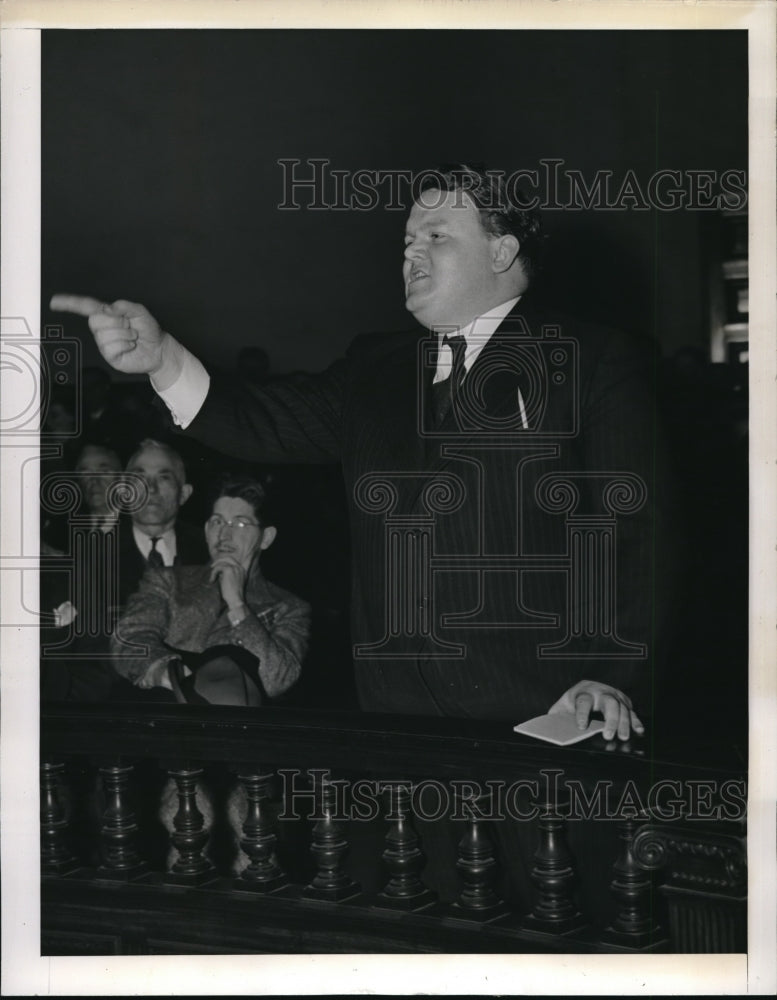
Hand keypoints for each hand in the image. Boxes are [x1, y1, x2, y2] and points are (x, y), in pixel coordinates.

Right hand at [49, 294, 182, 386]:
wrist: (158, 349)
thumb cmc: (148, 330)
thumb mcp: (140, 312)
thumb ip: (124, 306)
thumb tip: (108, 309)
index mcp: (108, 314)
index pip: (86, 306)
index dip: (70, 303)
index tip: (55, 302)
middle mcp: (103, 328)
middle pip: (94, 320)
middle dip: (116, 322)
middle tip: (129, 326)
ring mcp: (104, 342)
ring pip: (104, 334)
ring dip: (124, 334)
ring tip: (132, 337)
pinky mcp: (109, 355)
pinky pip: (111, 347)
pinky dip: (125, 344)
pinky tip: (130, 346)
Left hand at [209, 555, 246, 609]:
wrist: (235, 600)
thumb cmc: (232, 594)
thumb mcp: (231, 581)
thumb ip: (227, 574)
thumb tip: (219, 570)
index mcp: (242, 570)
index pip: (233, 560)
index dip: (224, 562)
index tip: (217, 566)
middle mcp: (240, 567)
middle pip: (228, 558)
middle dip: (219, 561)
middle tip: (212, 567)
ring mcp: (235, 568)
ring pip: (222, 563)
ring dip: (215, 570)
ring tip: (212, 577)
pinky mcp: (229, 570)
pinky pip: (218, 567)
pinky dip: (213, 573)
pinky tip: (212, 580)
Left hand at [548, 680, 643, 740]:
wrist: (585, 688)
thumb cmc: (572, 701)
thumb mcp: (561, 706)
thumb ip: (556, 717)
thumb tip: (550, 730)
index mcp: (583, 692)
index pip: (583, 701)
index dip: (582, 714)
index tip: (581, 727)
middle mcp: (600, 691)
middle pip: (609, 702)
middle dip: (611, 719)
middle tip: (608, 736)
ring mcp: (613, 695)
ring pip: (622, 707)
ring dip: (624, 723)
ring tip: (623, 737)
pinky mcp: (623, 700)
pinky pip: (631, 710)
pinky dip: (635, 721)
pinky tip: (638, 730)